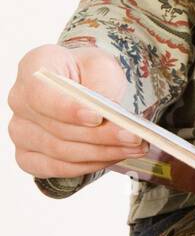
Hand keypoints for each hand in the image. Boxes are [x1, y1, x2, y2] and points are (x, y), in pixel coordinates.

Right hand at [7, 42, 146, 177]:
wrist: (81, 85)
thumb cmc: (88, 72)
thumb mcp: (101, 66)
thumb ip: (101, 86)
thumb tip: (107, 116)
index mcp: (34, 66)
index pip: (42, 93)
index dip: (68, 109)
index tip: (98, 118)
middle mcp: (19, 100)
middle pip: (58, 128)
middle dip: (100, 136)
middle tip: (134, 137)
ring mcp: (20, 131)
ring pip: (61, 152)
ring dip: (101, 153)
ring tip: (134, 147)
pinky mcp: (27, 156)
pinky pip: (58, 169)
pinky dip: (89, 164)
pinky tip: (114, 156)